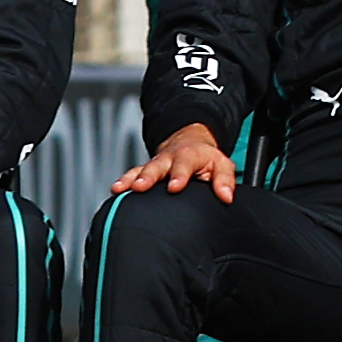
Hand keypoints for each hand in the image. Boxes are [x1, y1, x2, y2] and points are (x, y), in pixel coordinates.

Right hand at [114, 120, 237, 201]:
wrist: (190, 144)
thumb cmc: (205, 159)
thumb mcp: (222, 165)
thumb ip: (224, 180)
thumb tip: (227, 197)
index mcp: (189, 156)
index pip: (184, 165)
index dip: (179, 176)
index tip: (174, 187)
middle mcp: (169, 159)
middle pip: (157, 167)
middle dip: (148, 177)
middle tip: (141, 187)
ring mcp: (155, 164)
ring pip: (140, 170)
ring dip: (130, 179)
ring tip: (120, 188)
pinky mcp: (144, 171)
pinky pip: (131, 175)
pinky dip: (123, 181)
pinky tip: (115, 190)